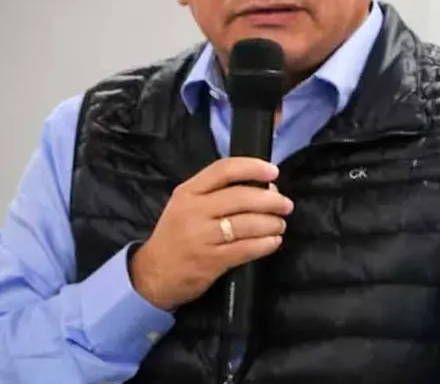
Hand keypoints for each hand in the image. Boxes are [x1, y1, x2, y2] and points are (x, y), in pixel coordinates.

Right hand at [129, 157, 293, 310]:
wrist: (152, 275)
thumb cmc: (177, 236)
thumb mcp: (187, 206)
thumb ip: (219, 194)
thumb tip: (266, 187)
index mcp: (188, 191)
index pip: (224, 170)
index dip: (252, 167)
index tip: (273, 172)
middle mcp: (193, 210)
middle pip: (241, 197)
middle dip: (271, 200)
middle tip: (285, 205)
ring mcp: (201, 236)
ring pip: (247, 223)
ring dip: (272, 223)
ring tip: (280, 225)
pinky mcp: (210, 261)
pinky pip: (246, 248)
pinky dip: (266, 244)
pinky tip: (273, 242)